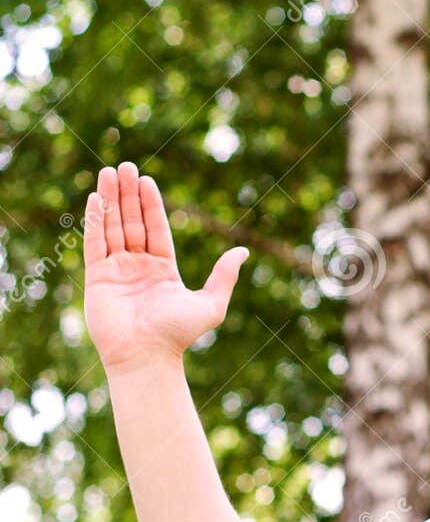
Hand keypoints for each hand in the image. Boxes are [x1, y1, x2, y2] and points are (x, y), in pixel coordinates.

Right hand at [84, 162, 249, 372]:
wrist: (148, 355)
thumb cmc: (179, 334)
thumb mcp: (211, 303)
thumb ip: (224, 276)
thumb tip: (242, 252)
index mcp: (163, 270)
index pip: (156, 229)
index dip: (150, 204)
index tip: (145, 179)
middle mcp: (138, 267)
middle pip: (132, 222)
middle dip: (128, 194)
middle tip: (124, 166)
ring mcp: (116, 270)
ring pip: (112, 227)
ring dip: (110, 199)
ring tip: (108, 172)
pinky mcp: (97, 277)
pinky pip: (94, 242)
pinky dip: (95, 220)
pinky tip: (96, 198)